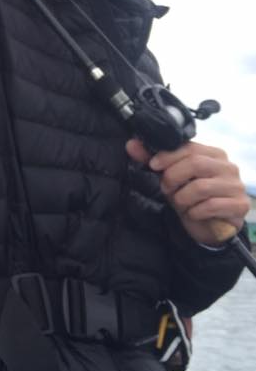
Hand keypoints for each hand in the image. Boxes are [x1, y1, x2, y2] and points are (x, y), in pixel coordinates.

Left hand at [126, 138, 249, 245]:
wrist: (208, 226)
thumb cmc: (190, 197)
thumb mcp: (170, 178)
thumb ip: (152, 160)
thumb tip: (131, 144)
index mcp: (213, 154)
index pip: (190, 148)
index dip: (168, 156)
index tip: (153, 166)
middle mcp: (228, 167)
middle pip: (195, 164)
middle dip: (173, 178)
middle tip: (166, 189)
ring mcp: (236, 186)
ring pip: (201, 187)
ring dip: (182, 198)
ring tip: (180, 203)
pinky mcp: (239, 205)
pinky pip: (211, 206)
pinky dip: (195, 212)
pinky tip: (193, 214)